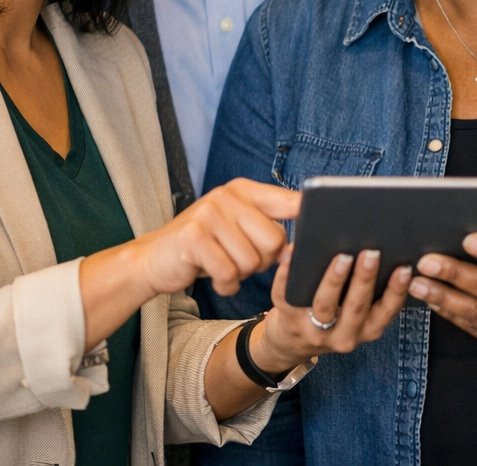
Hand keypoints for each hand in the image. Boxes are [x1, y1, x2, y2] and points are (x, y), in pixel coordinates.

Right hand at [129, 178, 299, 298]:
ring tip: (222, 265)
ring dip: (241, 275)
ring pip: (252, 262)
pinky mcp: (194, 237)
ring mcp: (209, 214)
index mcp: (243, 190)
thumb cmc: (204, 247)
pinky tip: (215, 279)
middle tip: (240, 261)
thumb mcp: (235, 226)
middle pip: (274, 241)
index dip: (308, 218)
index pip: (290, 201)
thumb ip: (267, 225)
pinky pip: (229, 274)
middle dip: (262, 262)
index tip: (323, 229)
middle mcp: (227, 196)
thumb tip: (304, 242)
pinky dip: (225, 286)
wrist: (153, 260)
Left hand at [251, 244, 412, 372]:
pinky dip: (288, 276)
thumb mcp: (358, 315)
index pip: (386, 311)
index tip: (405, 268)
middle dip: (365, 279)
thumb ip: (370, 292)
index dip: (397, 291)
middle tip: (371, 253)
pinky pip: (287, 298)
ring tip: (342, 256)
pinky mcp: (289, 321)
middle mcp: (344, 335)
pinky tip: (293, 255)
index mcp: (367, 329)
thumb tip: (379, 249)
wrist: (291, 344)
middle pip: (356, 307)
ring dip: (335, 280)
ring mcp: (314, 331)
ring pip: (325, 305)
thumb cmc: (334, 318)